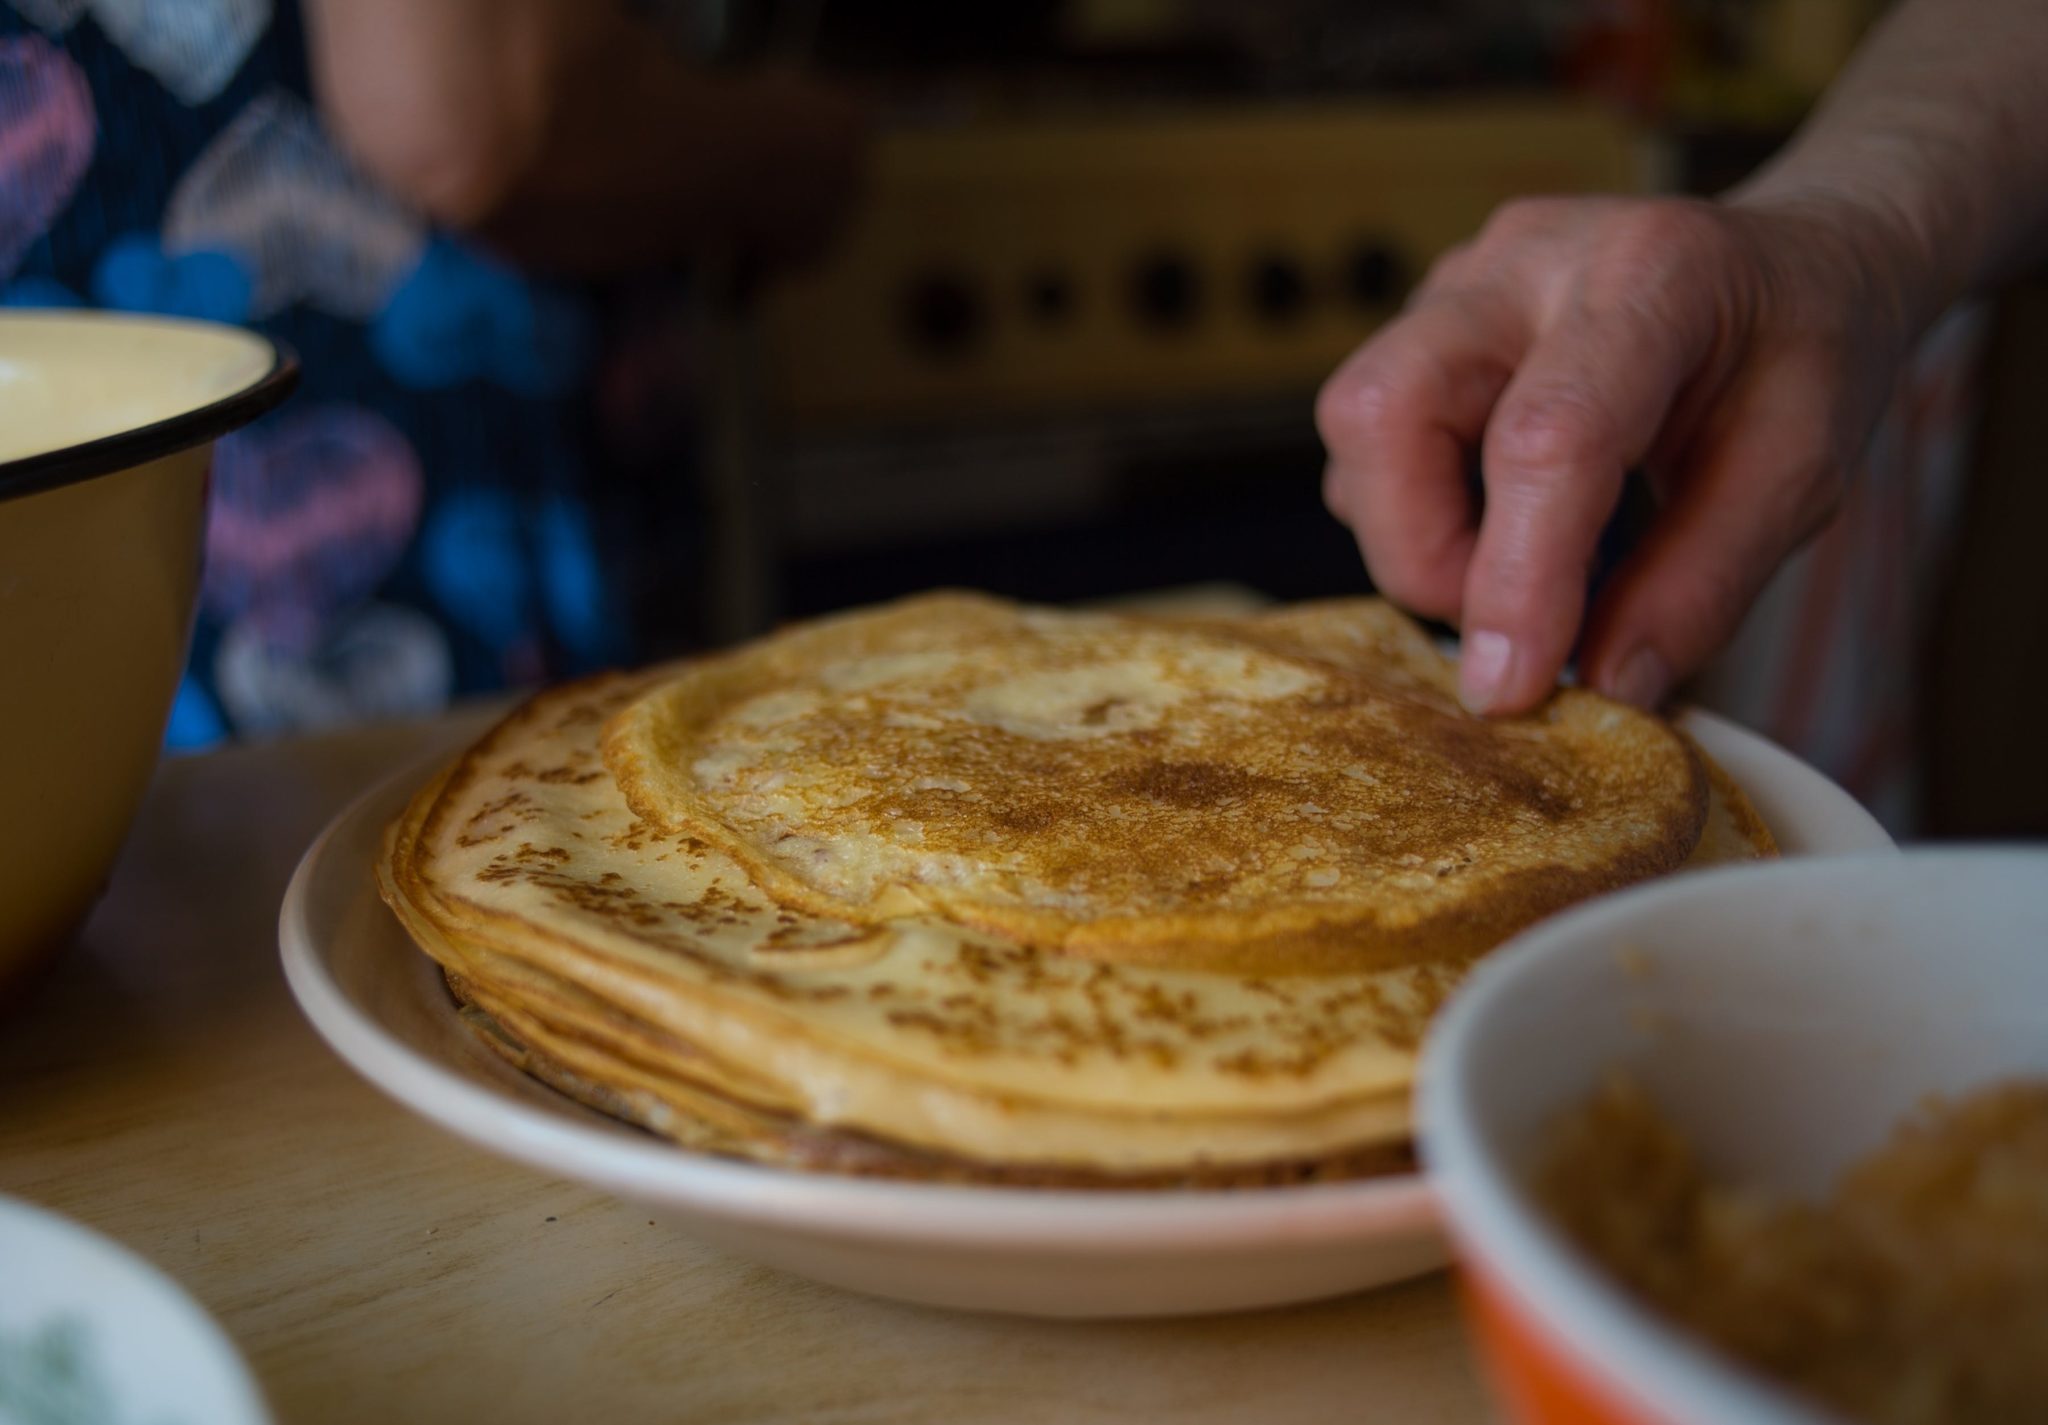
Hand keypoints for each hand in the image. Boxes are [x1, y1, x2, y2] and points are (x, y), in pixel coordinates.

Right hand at [1316, 193, 1922, 714]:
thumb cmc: (1804, 354)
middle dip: (1417, 550)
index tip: (1513, 689)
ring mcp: (1460, 280)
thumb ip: (1700, 587)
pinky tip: (1503, 522)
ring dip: (1415, 533)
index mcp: (1654, 279)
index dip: (1517, 577)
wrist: (1798, 252)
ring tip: (1525, 568)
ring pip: (1359, 423)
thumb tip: (1602, 690)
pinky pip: (1372, 433)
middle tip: (1502, 624)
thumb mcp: (1799, 478)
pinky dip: (1416, 508)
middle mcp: (1530, 260)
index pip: (1547, 436)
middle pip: (1386, 406)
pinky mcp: (1425, 317)